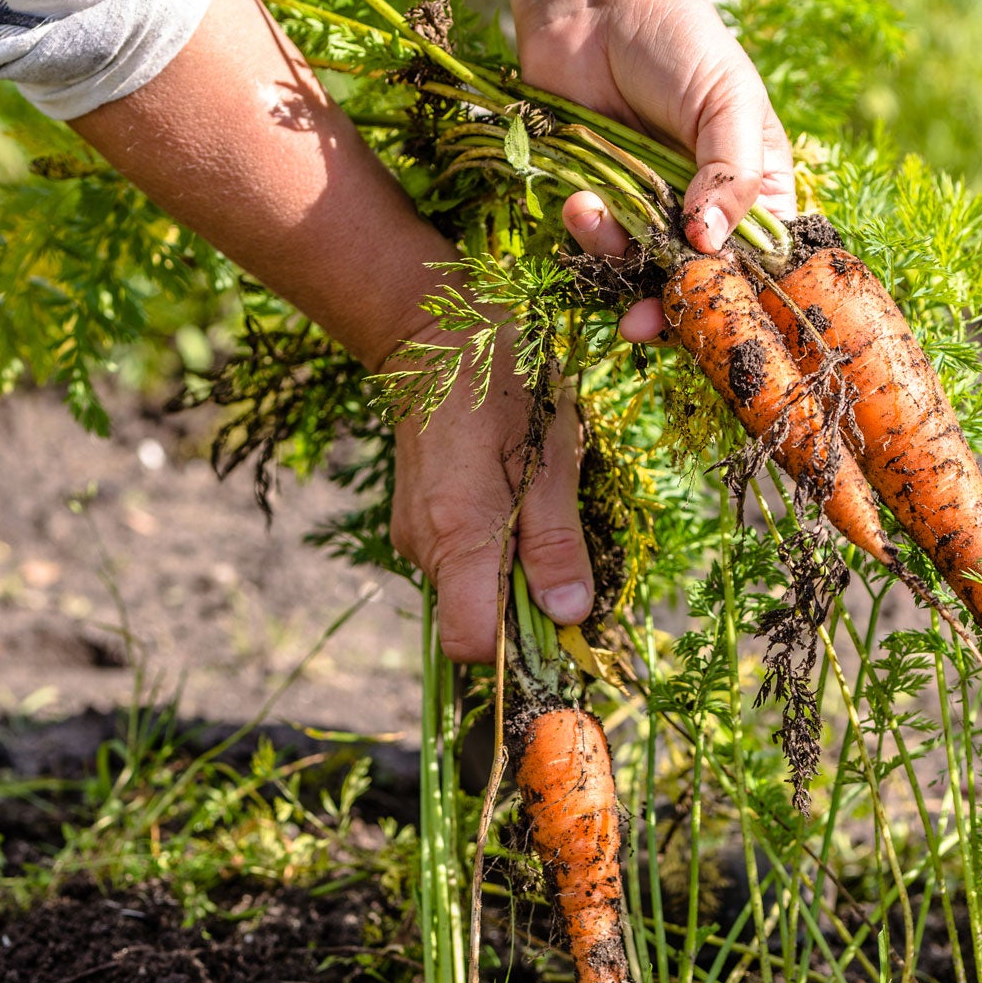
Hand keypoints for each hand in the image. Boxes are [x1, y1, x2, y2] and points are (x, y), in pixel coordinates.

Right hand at [389, 327, 592, 663]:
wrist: (436, 337)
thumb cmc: (502, 389)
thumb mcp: (550, 461)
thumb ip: (556, 545)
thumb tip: (569, 615)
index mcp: (457, 539)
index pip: (471, 643)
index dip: (517, 644)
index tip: (556, 611)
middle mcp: (422, 547)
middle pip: (474, 617)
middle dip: (522, 599)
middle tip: (554, 533)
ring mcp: (412, 533)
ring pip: (468, 586)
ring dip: (508, 564)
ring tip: (530, 498)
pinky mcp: (413, 518)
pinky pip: (457, 557)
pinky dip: (488, 544)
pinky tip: (506, 491)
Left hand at [518, 0, 795, 342]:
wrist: (595, 3)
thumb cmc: (679, 38)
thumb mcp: (727, 98)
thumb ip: (732, 173)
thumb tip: (711, 244)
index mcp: (758, 192)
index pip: (760, 267)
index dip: (739, 300)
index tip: (712, 315)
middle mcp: (707, 212)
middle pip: (698, 286)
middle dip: (668, 307)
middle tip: (641, 322)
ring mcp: (651, 211)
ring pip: (641, 274)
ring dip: (614, 260)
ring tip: (593, 214)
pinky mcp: (602, 204)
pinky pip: (597, 247)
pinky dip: (586, 234)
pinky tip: (578, 200)